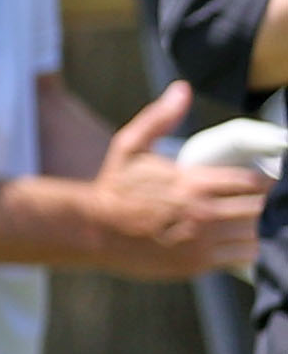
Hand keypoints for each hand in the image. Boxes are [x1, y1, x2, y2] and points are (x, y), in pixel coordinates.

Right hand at [83, 82, 266, 278]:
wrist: (92, 231)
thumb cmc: (112, 189)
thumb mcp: (129, 146)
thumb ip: (159, 117)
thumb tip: (181, 90)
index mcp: (193, 183)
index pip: (252, 182)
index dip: (261, 180)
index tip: (256, 180)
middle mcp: (203, 213)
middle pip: (258, 208)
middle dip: (258, 203)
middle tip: (248, 199)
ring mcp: (201, 242)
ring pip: (254, 233)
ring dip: (252, 226)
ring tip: (240, 219)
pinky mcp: (197, 264)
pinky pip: (242, 256)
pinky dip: (244, 248)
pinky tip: (231, 239)